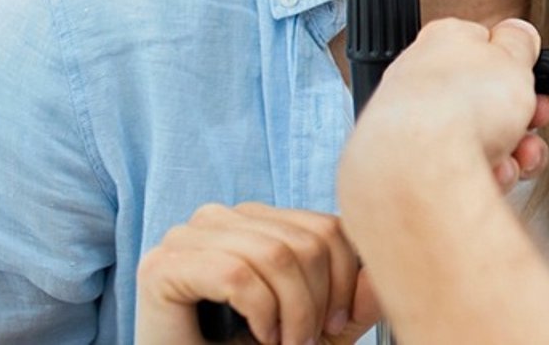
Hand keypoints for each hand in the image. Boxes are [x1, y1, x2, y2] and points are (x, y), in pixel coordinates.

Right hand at [135, 202, 379, 344]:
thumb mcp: (315, 329)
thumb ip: (353, 303)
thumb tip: (385, 273)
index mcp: (255, 220)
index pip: (326, 226)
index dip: (345, 278)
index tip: (337, 325)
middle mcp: (219, 217)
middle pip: (304, 242)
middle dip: (318, 303)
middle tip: (308, 341)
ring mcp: (186, 236)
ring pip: (275, 257)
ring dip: (292, 314)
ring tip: (284, 343)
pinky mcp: (162, 265)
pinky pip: (237, 276)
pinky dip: (260, 315)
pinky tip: (258, 337)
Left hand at [340, 17, 548, 203]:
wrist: (422, 164)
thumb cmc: (459, 103)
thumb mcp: (513, 55)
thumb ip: (519, 40)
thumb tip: (520, 33)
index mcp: (444, 40)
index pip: (486, 46)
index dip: (518, 66)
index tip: (535, 79)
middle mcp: (423, 79)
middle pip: (487, 98)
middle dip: (520, 116)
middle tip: (532, 119)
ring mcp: (417, 124)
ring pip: (480, 137)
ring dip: (511, 149)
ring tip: (517, 155)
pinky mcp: (417, 163)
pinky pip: (465, 166)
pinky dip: (485, 172)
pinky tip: (492, 172)